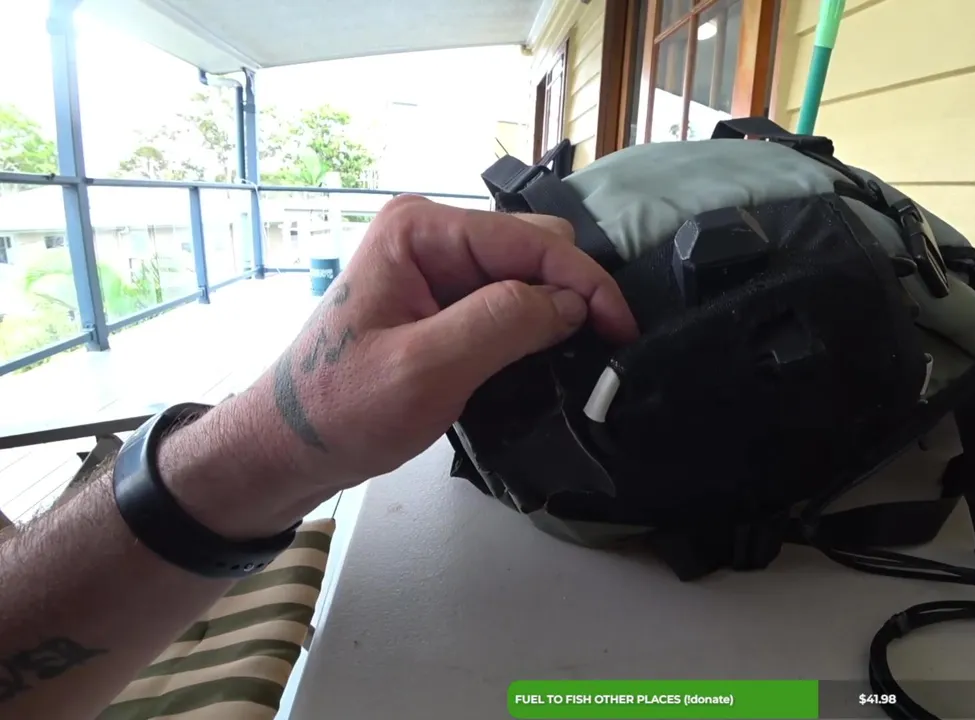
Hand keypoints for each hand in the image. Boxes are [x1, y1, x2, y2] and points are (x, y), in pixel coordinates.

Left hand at [156, 195, 639, 538]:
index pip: (532, 239)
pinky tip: (544, 360)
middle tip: (601, 351)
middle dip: (574, 294)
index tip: (623, 331)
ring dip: (555, 314)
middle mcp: (430, 235)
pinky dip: (533, 329)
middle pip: (535, 248)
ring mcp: (434, 267)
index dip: (586, 282)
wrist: (287, 449)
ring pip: (526, 276)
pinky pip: (506, 302)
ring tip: (579, 359)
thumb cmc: (341, 409)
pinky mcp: (440, 302)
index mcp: (421, 229)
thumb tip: (573, 303)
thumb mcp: (426, 368)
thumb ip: (503, 323)